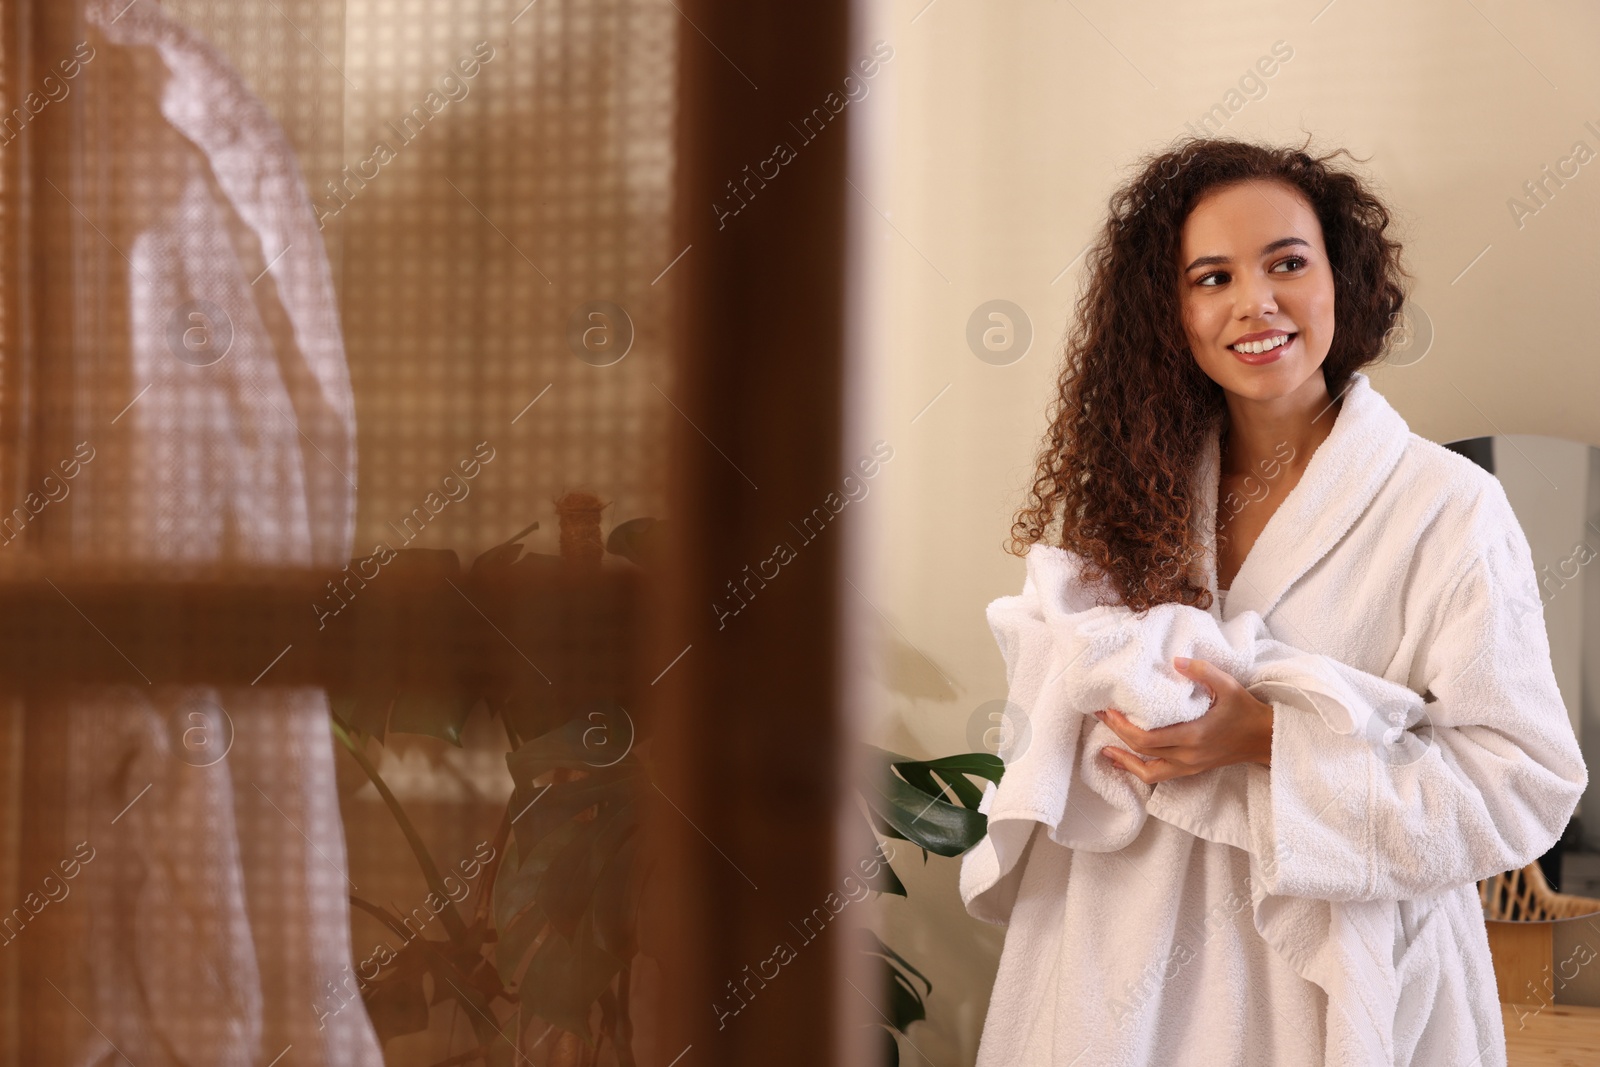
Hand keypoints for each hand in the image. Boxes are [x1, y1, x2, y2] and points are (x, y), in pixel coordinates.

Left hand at [1095, 656, 1273, 783]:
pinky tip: (1124, 762)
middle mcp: (1187, 756)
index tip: (1108, 710)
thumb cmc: (1245, 710)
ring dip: (1124, 760)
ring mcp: (1189, 766)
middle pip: (1141, 751)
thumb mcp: (1228, 686)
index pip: (1147, 738)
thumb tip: (1175, 661)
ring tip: (1104, 748)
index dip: (1122, 726)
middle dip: (1117, 734)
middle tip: (1099, 715)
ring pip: (1148, 771)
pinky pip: (1159, 776)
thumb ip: (1202, 671)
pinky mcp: (1191, 770)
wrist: (1263, 739)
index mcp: (1193, 736)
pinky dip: (1138, 770)